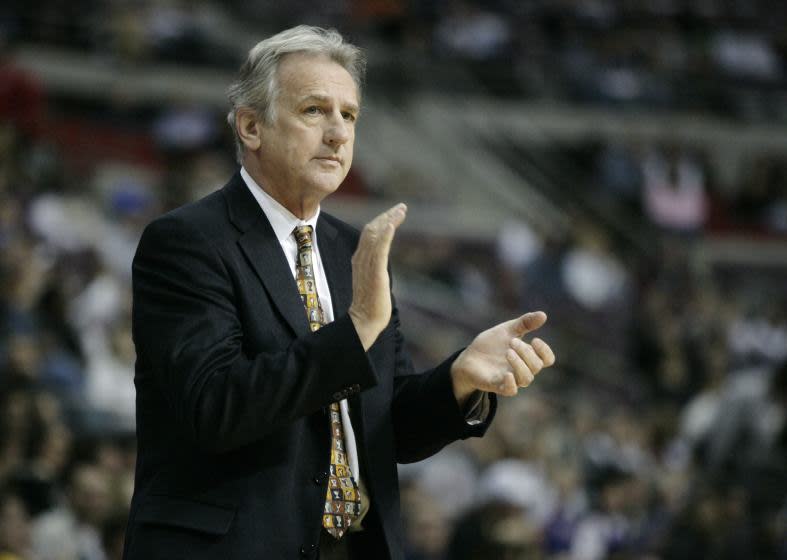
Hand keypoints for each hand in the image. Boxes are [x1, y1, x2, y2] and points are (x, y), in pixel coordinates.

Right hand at [348, 203, 406, 349]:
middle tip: (402, 207)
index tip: (394, 213)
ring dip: (389, 220)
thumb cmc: (370, 304)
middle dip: (387, 216)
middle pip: (372, 230)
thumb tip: (381, 261)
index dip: (382, 221)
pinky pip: (379, 250)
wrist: (364, 321)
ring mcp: (367, 265)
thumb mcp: (374, 279)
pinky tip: (391, 225)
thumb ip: (376, 267)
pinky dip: (384, 235)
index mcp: (360, 259)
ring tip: (401, 210)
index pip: (370, 234)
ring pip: (376, 235)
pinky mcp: (375, 273)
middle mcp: (361, 258)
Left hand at [450, 311, 554, 404]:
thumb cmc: (492, 344)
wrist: (469, 356)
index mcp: (527, 356)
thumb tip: (543, 315)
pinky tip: (507, 373)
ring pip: (526, 379)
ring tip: (508, 352)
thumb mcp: (507, 330)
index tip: (535, 340)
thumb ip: (524, 323)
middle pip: (536, 366)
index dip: (545, 351)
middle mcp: (522, 369)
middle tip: (512, 341)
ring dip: (520, 364)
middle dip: (526, 353)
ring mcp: (510, 379)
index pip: (547, 359)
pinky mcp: (497, 385)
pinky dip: (511, 384)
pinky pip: (510, 391)